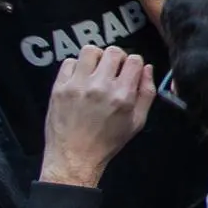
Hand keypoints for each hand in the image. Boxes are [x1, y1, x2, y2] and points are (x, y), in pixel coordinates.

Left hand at [42, 46, 155, 187]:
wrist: (74, 157)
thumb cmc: (107, 142)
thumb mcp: (137, 122)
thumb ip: (147, 94)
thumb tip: (148, 69)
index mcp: (122, 95)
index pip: (134, 60)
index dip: (134, 63)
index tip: (130, 71)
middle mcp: (100, 86)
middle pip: (113, 51)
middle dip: (117, 58)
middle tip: (113, 70)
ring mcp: (77, 85)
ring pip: (89, 51)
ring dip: (96, 57)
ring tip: (95, 70)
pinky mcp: (59, 88)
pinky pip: (68, 62)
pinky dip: (76, 66)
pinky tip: (79, 78)